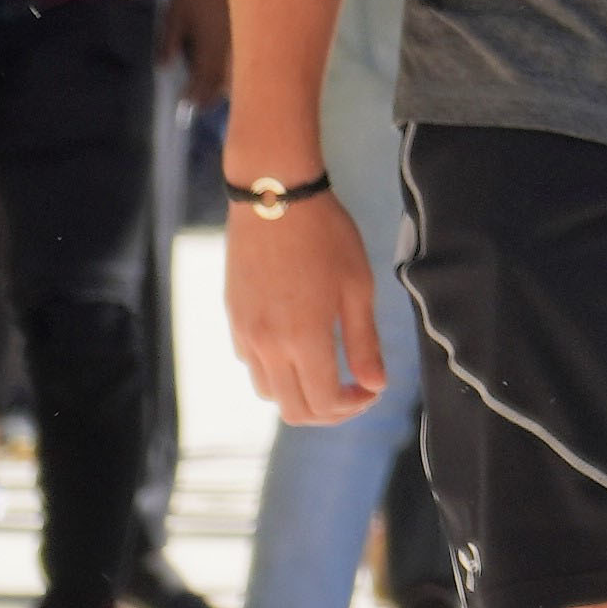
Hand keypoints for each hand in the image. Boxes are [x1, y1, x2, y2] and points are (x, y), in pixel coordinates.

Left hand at [169, 0, 231, 108]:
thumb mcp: (173, 16)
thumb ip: (168, 43)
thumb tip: (164, 67)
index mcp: (210, 47)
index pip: (203, 81)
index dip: (194, 96)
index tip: (185, 106)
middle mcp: (228, 49)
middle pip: (223, 83)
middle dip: (210, 96)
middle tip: (197, 104)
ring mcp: (239, 41)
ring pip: (235, 73)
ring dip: (222, 86)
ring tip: (210, 91)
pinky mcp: (243, 32)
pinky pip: (239, 60)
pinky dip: (231, 71)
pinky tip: (221, 69)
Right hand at [226, 186, 384, 422]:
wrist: (274, 196)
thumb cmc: (326, 236)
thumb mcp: (358, 287)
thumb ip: (364, 342)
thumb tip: (374, 385)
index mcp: (304, 340)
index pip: (324, 404)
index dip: (352, 406)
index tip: (369, 389)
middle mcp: (268, 346)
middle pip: (293, 410)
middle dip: (327, 410)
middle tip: (351, 388)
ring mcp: (244, 333)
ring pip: (268, 391)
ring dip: (298, 392)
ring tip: (323, 368)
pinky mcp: (232, 318)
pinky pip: (250, 363)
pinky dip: (275, 369)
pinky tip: (295, 343)